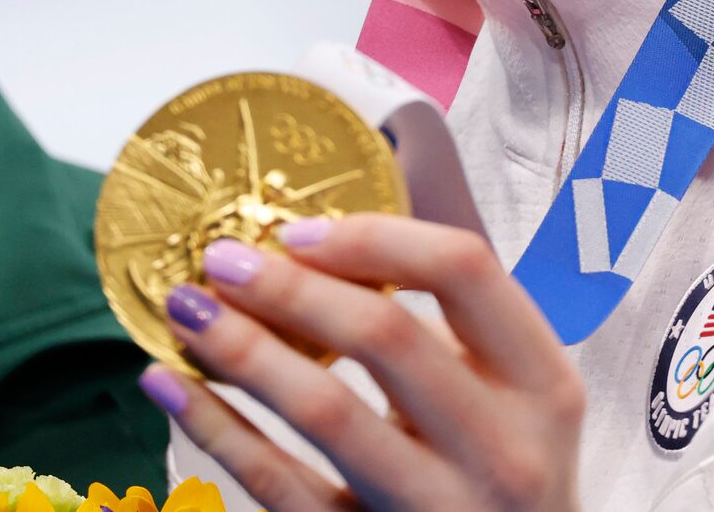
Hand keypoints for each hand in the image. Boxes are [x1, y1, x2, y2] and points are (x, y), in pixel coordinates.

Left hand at [145, 214, 581, 511]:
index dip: (373, 236)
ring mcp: (439, 508)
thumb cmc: (501, 472)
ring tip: (185, 310)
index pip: (464, 271)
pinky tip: (170, 386)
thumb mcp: (511, 398)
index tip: (299, 230)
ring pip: (328, 411)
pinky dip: (218, 430)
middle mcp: (502, 448)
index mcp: (542, 384)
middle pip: (386, 336)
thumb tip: (313, 250)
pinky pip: (282, 487)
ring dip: (244, 349)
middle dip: (290, 286)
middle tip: (222, 259)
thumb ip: (445, 331)